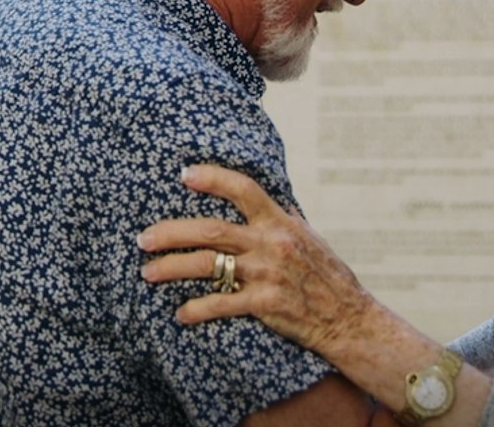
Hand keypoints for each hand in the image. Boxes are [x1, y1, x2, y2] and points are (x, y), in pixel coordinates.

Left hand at [137, 164, 373, 355]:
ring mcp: (268, 273)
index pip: (245, 190)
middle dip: (172, 232)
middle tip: (144, 238)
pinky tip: (180, 314)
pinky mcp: (266, 304)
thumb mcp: (309, 238)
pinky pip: (222, 304)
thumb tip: (268, 197)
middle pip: (212, 229)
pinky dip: (197, 309)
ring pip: (208, 265)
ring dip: (172, 268)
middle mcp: (272, 243)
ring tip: (148, 273)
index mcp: (281, 222)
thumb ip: (284, 218)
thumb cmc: (327, 277)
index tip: (185, 175)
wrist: (348, 319)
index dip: (213, 179)